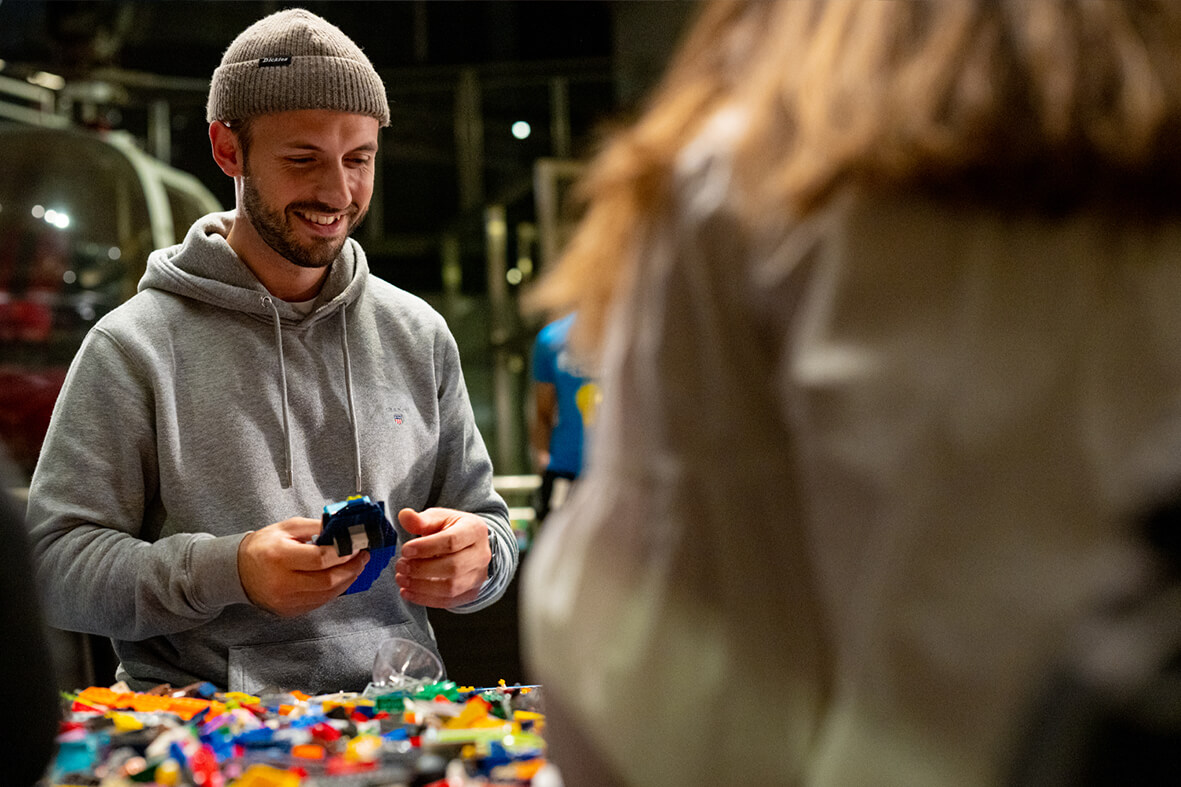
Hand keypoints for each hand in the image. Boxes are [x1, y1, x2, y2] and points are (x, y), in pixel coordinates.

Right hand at [238, 517, 368, 616]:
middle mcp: (282, 582)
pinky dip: (333, 591)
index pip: (321, 558)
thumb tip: (343, 529)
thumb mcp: (287, 528)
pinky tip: (339, 579)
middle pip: (328, 581)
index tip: (357, 546)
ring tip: (355, 567)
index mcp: (279, 557)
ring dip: (346, 581)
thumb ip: (316, 527)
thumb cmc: (263, 546)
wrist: (238, 570)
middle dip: (352, 569)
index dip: (344, 553)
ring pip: (327, 595)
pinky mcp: (288, 611)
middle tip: (362, 557)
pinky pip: (319, 602)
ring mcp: (285, 600)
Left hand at [395, 507, 490, 607]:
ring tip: (401, 578)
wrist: (469, 546)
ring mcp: (478, 576)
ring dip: (421, 586)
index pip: (452, 541)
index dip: (426, 547)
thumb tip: (404, 515)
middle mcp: (481, 555)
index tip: (405, 550)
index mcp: (475, 530)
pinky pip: (448, 601)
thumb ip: (421, 520)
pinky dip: (424, 599)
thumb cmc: (451, 529)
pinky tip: (407, 591)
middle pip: (453, 567)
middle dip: (421, 569)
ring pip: (450, 588)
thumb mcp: (438, 518)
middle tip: (400, 566)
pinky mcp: (471, 593)